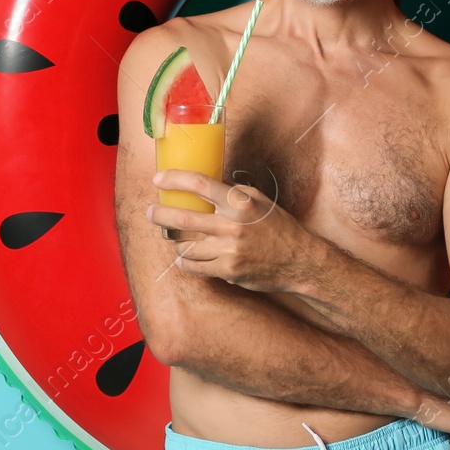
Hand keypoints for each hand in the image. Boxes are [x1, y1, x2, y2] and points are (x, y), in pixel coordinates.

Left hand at [146, 169, 313, 293]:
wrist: (299, 261)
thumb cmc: (278, 227)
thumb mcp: (259, 200)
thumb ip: (232, 192)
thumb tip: (205, 186)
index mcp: (240, 203)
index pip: (200, 184)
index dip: (174, 179)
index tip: (158, 179)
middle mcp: (232, 225)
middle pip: (183, 217)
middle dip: (160, 214)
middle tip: (150, 212)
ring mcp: (229, 250)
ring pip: (186, 245)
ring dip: (173, 239)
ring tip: (170, 235)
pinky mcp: (228, 271)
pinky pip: (195, 266)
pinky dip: (184, 260)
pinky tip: (182, 255)